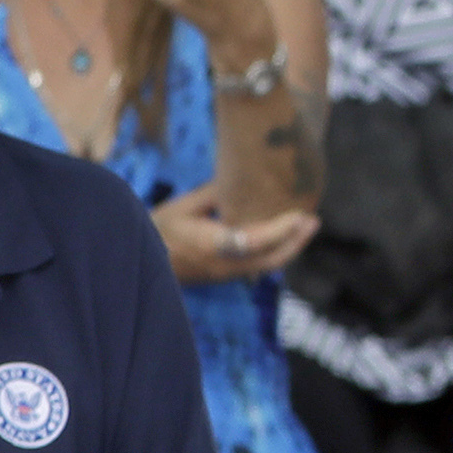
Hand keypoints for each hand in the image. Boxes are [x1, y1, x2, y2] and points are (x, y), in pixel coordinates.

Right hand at [152, 192, 316, 283]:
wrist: (140, 264)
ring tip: (305, 226)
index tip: (298, 214)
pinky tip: (282, 235)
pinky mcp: (226, 275)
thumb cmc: (157, 232)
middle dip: (295, 242)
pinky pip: (258, 265)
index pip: (255, 241)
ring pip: (267, 265)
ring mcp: (226, 274)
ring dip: (289, 247)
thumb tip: (240, 177)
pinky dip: (275, 250)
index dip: (280, 230)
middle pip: (270, 260)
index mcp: (212, 246)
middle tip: (313, 221)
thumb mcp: (183, 207)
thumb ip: (214, 193)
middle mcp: (224, 265)